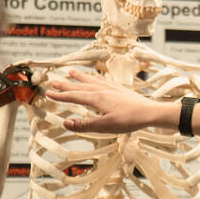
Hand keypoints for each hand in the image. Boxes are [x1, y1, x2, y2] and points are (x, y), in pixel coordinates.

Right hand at [45, 69, 175, 133]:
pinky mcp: (121, 90)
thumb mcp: (105, 126)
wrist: (151, 112)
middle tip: (53, 81)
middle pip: (81, 86)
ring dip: (81, 77)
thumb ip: (85, 125)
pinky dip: (97, 79)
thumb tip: (65, 123)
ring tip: (72, 72)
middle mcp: (104, 90)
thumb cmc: (130, 120)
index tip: (48, 93)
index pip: (75, 96)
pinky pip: (104, 81)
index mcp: (98, 98)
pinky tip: (97, 79)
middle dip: (67, 84)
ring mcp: (113, 89)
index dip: (61, 96)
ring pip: (93, 81)